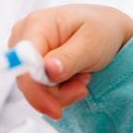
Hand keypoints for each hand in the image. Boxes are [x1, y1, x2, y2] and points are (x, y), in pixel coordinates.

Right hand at [9, 5, 132, 117]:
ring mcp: (26, 51)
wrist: (109, 29)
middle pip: (27, 80)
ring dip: (60, 93)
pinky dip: (58, 91)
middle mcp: (24, 36)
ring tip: (83, 78)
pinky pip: (38, 88)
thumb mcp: (92, 43)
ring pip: (33, 88)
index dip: (35, 89)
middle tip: (82, 87)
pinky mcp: (32, 64)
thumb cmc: (102, 30)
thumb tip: (47, 70)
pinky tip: (75, 79)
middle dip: (55, 93)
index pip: (23, 63)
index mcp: (36, 24)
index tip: (55, 108)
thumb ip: (68, 58)